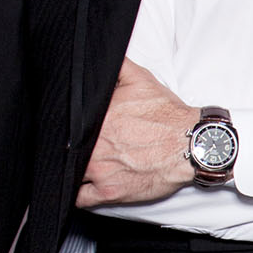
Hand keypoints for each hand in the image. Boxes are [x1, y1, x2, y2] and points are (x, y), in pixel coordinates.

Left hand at [75, 59, 199, 207]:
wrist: (192, 145)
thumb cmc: (168, 116)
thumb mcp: (140, 79)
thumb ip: (116, 65)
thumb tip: (97, 53)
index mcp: (96, 118)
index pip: (63, 124)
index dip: (60, 126)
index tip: (63, 127)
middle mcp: (94, 146)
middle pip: (64, 149)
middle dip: (66, 147)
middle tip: (69, 145)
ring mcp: (100, 171)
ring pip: (68, 173)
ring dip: (69, 169)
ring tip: (72, 164)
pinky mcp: (110, 192)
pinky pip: (80, 199)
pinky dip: (76, 194)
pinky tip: (79, 186)